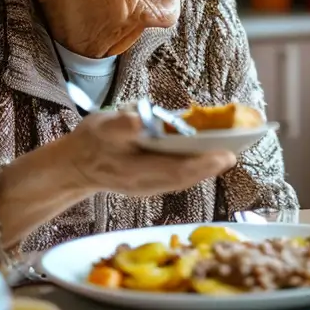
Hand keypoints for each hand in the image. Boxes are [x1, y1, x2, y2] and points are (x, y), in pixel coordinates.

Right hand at [65, 111, 236, 196]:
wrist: (75, 165)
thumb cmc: (91, 141)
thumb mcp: (100, 127)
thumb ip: (119, 126)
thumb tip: (140, 122)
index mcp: (132, 171)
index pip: (174, 171)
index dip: (202, 164)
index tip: (225, 154)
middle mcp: (143, 185)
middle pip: (184, 178)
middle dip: (210, 166)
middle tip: (235, 152)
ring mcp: (147, 188)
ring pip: (183, 180)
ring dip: (207, 168)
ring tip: (230, 152)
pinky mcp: (150, 185)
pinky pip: (177, 178)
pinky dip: (195, 168)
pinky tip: (211, 155)